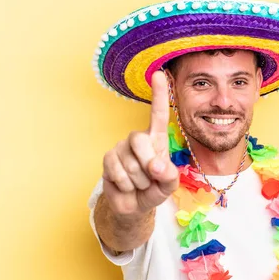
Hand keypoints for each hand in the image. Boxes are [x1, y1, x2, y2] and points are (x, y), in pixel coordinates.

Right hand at [102, 71, 178, 214]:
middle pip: (140, 140)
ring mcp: (121, 147)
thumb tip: (155, 166)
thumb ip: (170, 175)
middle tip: (151, 179)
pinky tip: (127, 186)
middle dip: (148, 165)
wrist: (134, 206)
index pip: (158, 113)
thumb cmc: (154, 189)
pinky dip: (126, 185)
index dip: (159, 94)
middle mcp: (137, 139)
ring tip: (139, 183)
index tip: (159, 73)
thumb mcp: (169, 184)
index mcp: (156, 139)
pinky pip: (118, 172)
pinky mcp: (108, 159)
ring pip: (131, 163)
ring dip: (139, 181)